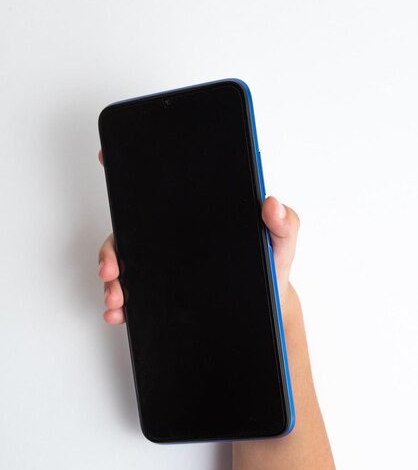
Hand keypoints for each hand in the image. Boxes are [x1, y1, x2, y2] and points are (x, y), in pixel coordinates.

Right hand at [97, 149, 299, 323]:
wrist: (266, 306)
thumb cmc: (270, 268)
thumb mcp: (281, 243)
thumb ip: (283, 224)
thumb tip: (271, 204)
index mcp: (198, 214)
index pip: (162, 190)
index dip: (132, 172)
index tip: (108, 159)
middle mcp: (173, 235)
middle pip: (130, 230)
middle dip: (111, 248)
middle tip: (112, 267)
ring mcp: (164, 263)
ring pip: (125, 262)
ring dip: (113, 279)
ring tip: (117, 296)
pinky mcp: (163, 289)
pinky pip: (134, 292)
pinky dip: (120, 303)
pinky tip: (119, 311)